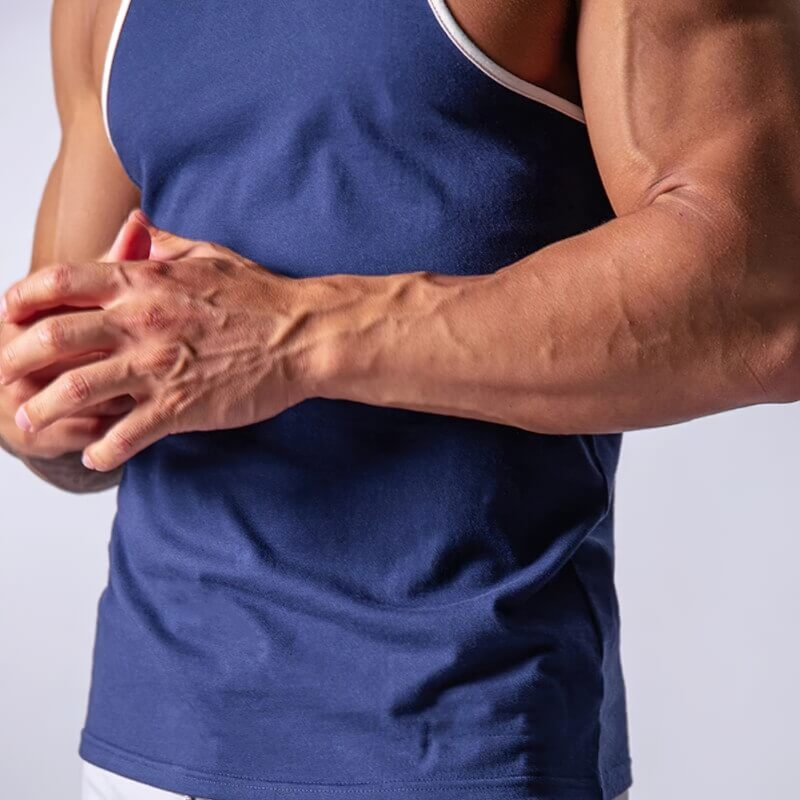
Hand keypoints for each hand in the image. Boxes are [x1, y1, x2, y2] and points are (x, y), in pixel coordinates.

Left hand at [0, 212, 310, 470]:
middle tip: (4, 375)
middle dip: (15, 358)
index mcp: (144, 282)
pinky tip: (94, 457)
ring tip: (27, 422)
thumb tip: (136, 229)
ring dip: (43, 408)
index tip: (7, 314)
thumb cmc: (261, 297)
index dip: (22, 297)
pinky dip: (102, 450)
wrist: (303, 335)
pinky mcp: (181, 406)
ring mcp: (158, 366)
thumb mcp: (210, 255)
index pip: (60, 281)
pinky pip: (126, 434)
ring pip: (77, 388)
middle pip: (52, 337)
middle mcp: (140, 322)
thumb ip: (165, 244)